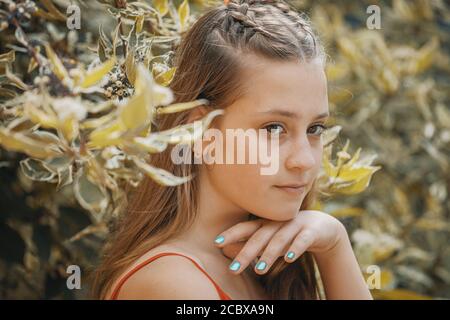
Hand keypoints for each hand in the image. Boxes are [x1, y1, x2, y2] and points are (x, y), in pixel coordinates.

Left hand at [214, 210, 346, 274]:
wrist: (323, 227)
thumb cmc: (289, 234)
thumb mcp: (270, 238)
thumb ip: (251, 243)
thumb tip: (226, 251)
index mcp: (265, 223)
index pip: (246, 228)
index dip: (232, 234)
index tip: (216, 243)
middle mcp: (278, 223)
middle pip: (260, 237)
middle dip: (246, 253)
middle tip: (233, 270)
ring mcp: (294, 225)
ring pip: (280, 240)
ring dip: (269, 255)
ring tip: (259, 270)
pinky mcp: (311, 232)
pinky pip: (303, 240)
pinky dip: (295, 248)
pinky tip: (288, 258)